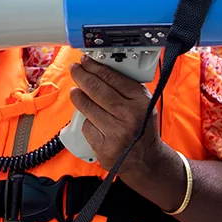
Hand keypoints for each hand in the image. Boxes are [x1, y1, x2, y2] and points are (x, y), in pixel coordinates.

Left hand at [69, 56, 162, 174]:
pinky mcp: (105, 147)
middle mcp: (130, 116)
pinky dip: (86, 121)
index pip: (112, 78)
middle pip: (97, 90)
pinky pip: (87, 126)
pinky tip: (91, 119)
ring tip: (75, 91)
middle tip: (75, 70)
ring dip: (78, 96)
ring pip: (87, 108)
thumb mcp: (143, 104)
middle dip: (82, 76)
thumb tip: (99, 70)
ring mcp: (116, 133)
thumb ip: (126, 88)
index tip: (86, 61)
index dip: (95, 67)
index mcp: (141, 101)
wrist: (146, 159)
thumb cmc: (141, 127)